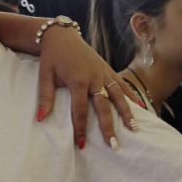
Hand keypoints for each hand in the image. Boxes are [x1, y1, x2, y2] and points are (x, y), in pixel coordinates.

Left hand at [36, 27, 137, 148]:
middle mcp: (94, 78)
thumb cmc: (52, 57)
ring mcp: (104, 73)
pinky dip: (132, 95)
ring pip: (118, 96)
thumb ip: (45, 97)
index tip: (82, 144)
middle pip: (103, 106)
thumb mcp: (44, 76)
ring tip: (134, 129)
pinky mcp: (108, 70)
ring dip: (126, 113)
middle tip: (113, 145)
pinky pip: (123, 84)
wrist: (62, 36)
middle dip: (108, 127)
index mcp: (78, 80)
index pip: (80, 109)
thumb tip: (41, 118)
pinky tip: (141, 107)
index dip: (80, 128)